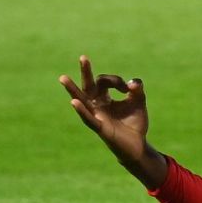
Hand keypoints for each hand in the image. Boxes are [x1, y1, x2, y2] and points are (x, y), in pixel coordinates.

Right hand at [58, 55, 167, 188]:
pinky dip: (81, 110)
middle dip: (86, 72)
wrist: (138, 145)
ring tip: (63, 78)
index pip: (104, 81)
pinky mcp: (100, 128)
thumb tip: (133, 82)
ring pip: (82, 101)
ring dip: (72, 89)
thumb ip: (137, 90)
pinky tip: (74, 101)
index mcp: (104, 98)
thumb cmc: (134, 124)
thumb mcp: (139, 103)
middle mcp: (97, 106)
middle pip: (88, 86)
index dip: (117, 80)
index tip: (129, 88)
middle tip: (83, 57)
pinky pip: (88, 118)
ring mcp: (96, 116)